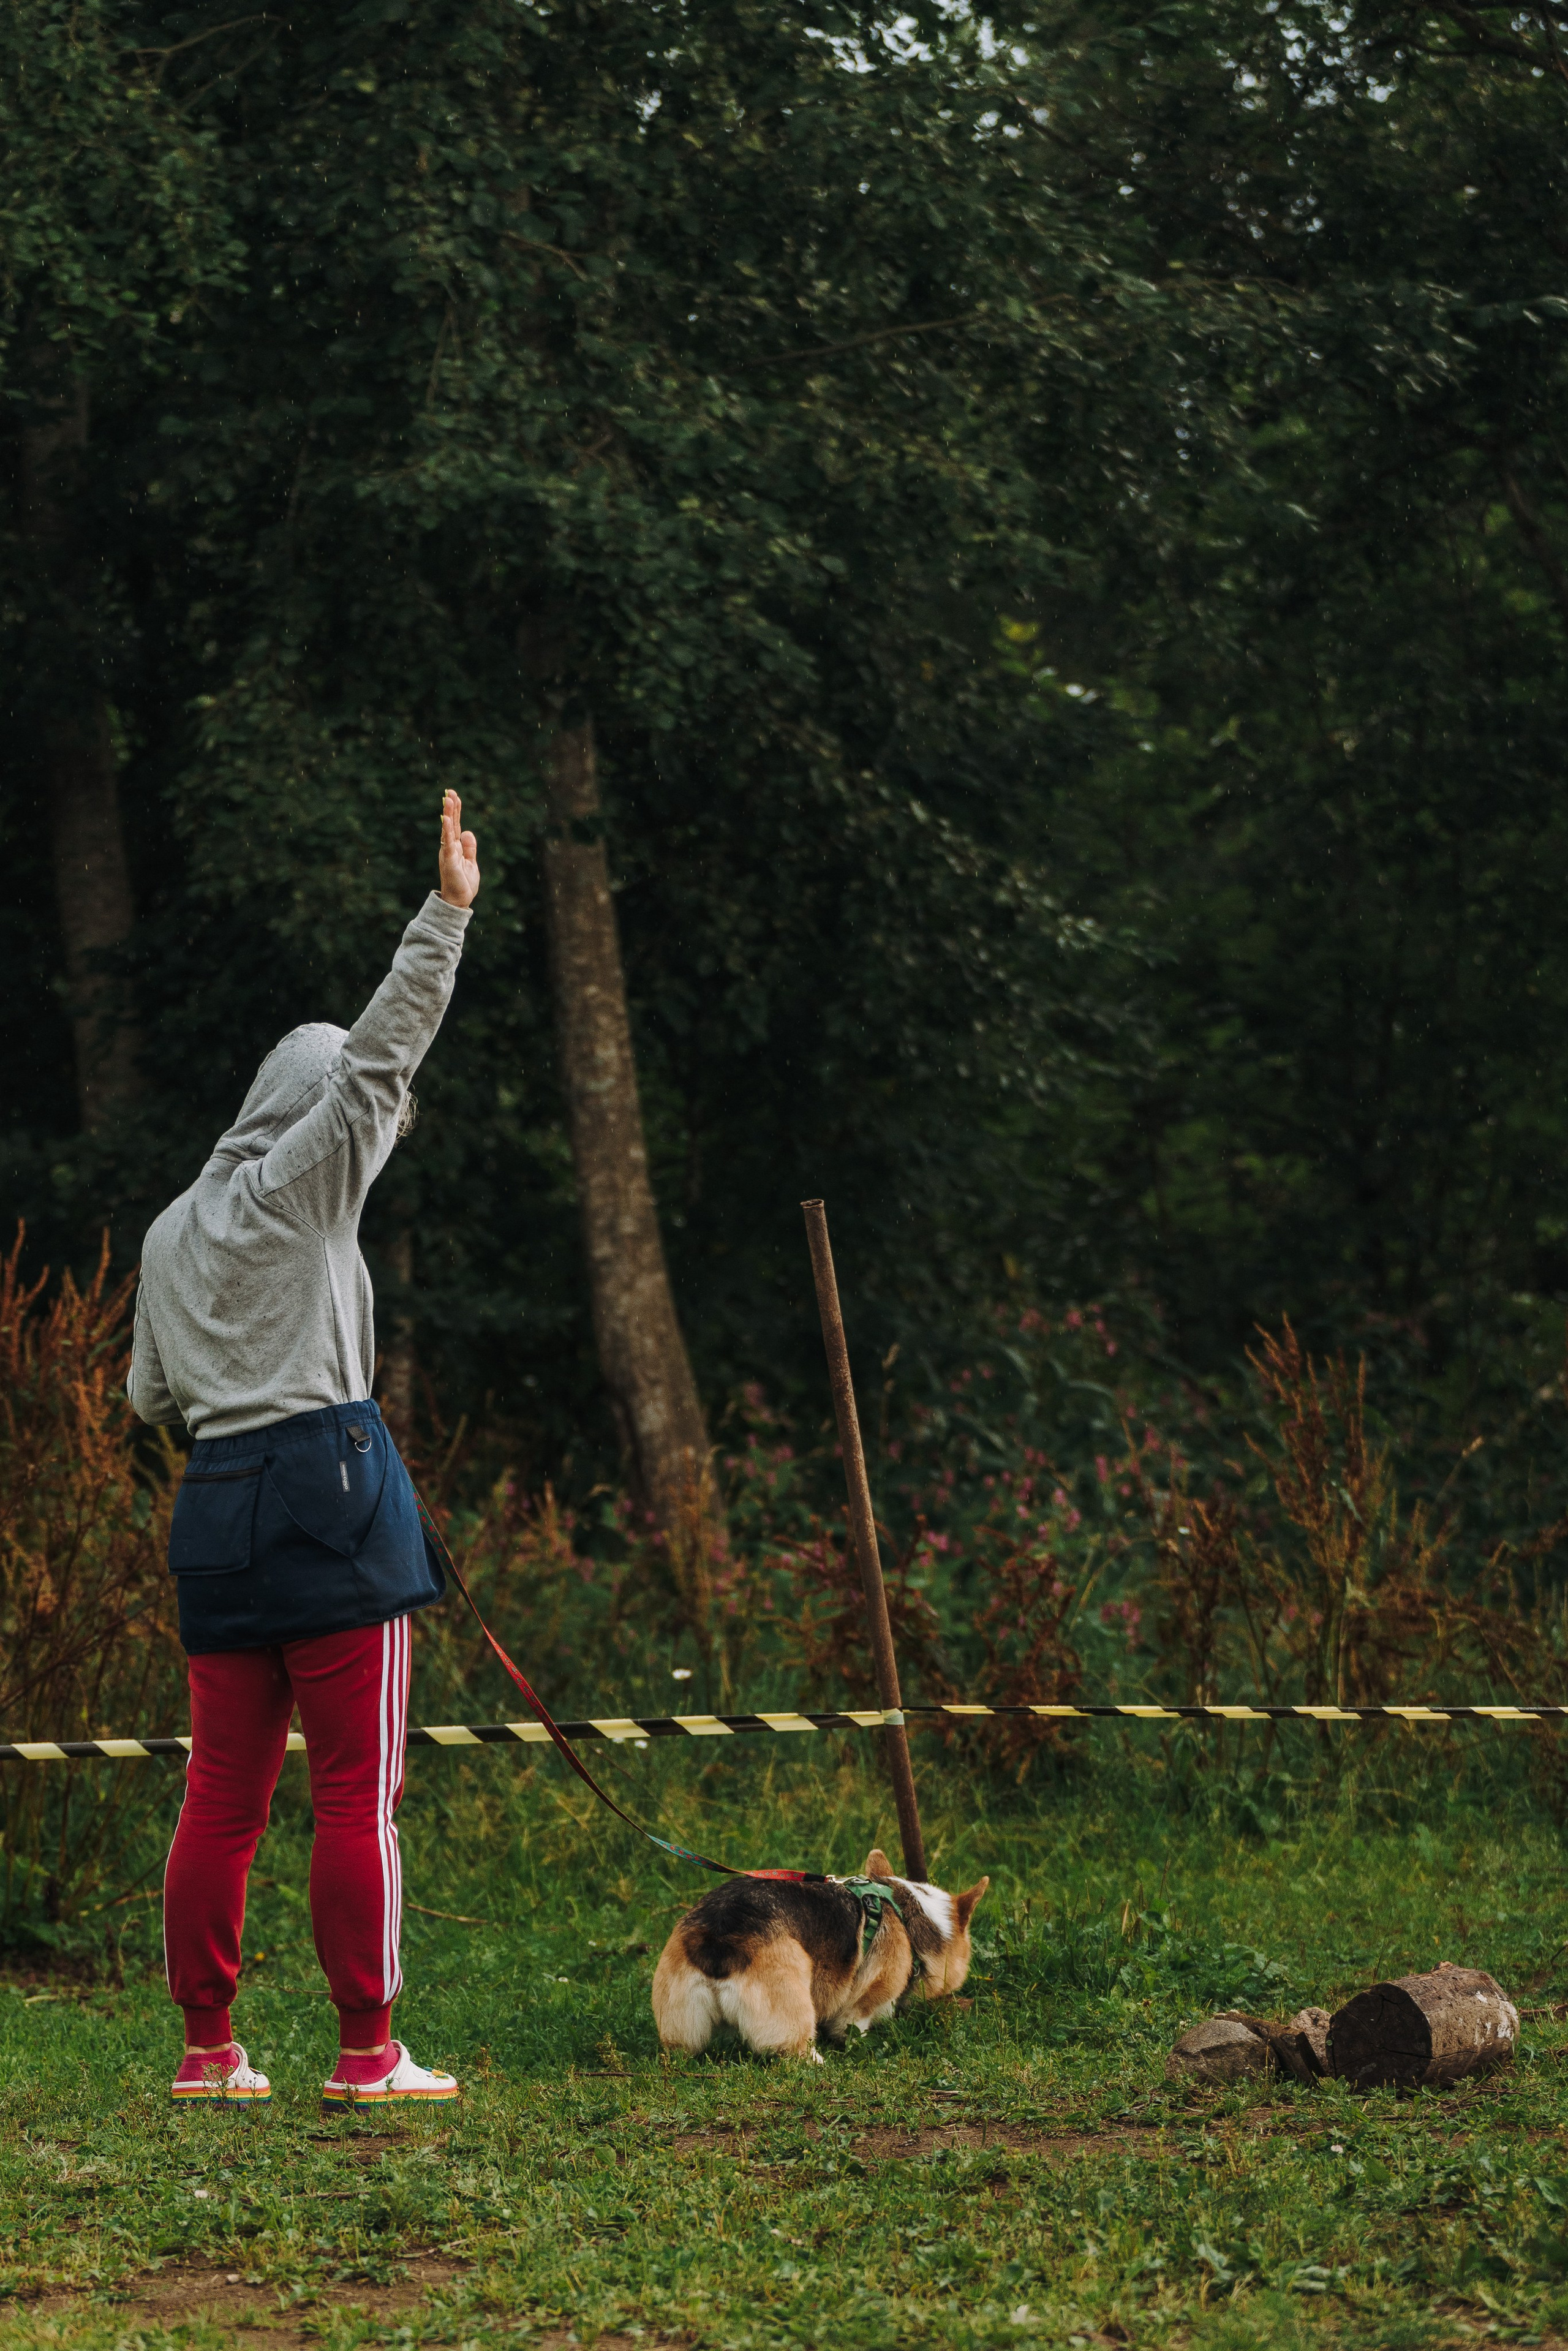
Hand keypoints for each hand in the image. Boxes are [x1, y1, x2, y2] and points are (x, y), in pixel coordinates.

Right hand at [438, 789, 479, 907]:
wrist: (458, 900)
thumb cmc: (463, 884)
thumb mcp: (471, 863)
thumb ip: (470, 848)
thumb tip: (468, 832)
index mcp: (456, 848)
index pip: (456, 825)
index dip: (456, 811)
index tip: (455, 796)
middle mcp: (450, 847)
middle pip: (451, 823)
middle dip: (451, 807)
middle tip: (450, 791)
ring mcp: (449, 852)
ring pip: (448, 829)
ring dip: (448, 814)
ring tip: (448, 798)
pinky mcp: (449, 859)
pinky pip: (448, 841)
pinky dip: (448, 830)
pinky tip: (447, 818)